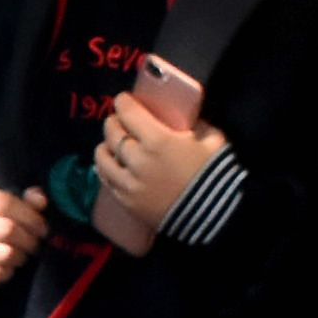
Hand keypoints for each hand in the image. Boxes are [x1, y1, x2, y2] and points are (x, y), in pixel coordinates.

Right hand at [0, 185, 41, 292]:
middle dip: (28, 239)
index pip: (4, 203)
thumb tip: (41, 199)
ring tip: (20, 255)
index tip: (43, 228)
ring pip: (4, 253)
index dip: (30, 216)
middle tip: (34, 245)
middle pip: (6, 229)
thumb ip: (28, 201)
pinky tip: (7, 267)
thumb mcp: (10, 210)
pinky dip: (8, 272)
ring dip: (20, 256)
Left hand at [89, 96, 225, 254]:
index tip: (124, 100)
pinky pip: (106, 180)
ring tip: (111, 144)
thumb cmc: (215, 174)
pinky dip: (105, 168)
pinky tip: (109, 165)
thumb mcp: (212, 140)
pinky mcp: (126, 202)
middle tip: (119, 120)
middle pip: (112, 133)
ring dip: (105, 146)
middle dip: (113, 122)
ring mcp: (129, 183)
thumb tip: (186, 119)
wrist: (214, 217)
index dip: (123, 102)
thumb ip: (196, 125)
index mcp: (158, 140)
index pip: (128, 113)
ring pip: (103, 157)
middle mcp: (137, 160)